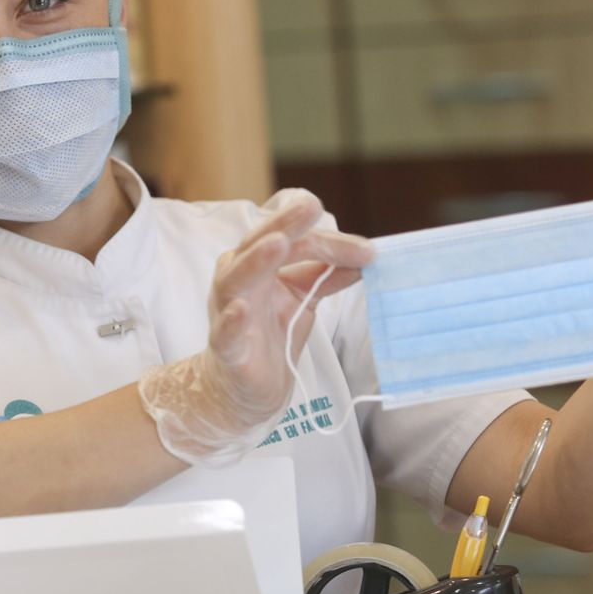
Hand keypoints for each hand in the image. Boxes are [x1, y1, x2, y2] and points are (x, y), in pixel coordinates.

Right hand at [139, 190, 375, 465]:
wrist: (247, 386)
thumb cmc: (271, 332)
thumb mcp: (304, 297)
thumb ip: (326, 274)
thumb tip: (365, 256)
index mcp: (257, 263)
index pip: (294, 241)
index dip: (330, 242)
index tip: (367, 251)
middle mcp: (238, 279)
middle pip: (259, 245)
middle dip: (284, 225)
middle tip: (310, 207)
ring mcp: (228, 312)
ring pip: (235, 280)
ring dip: (255, 261)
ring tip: (277, 244)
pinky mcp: (226, 348)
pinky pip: (225, 332)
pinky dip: (230, 320)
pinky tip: (240, 309)